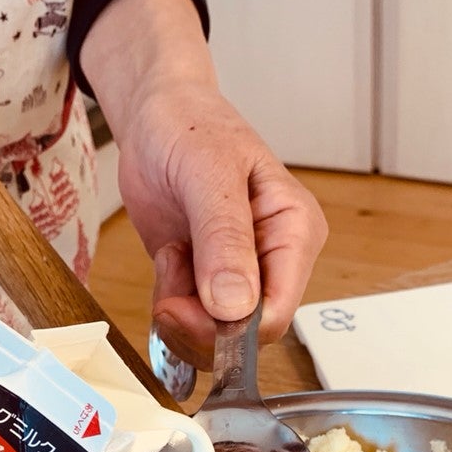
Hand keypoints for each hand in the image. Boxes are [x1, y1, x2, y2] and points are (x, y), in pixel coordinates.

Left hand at [79, 0, 327, 368]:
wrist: (156, 117)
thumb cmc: (191, 126)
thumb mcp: (208, 175)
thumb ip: (223, 240)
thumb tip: (235, 306)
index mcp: (295, 231)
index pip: (279, 312)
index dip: (233, 327)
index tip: (187, 306)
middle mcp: (274, 260)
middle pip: (247, 333)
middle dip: (200, 322)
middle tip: (168, 283)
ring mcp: (240, 274)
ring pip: (216, 335)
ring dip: (181, 311)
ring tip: (172, 255)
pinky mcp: (207, 281)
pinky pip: (191, 321)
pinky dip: (169, 304)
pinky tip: (168, 260)